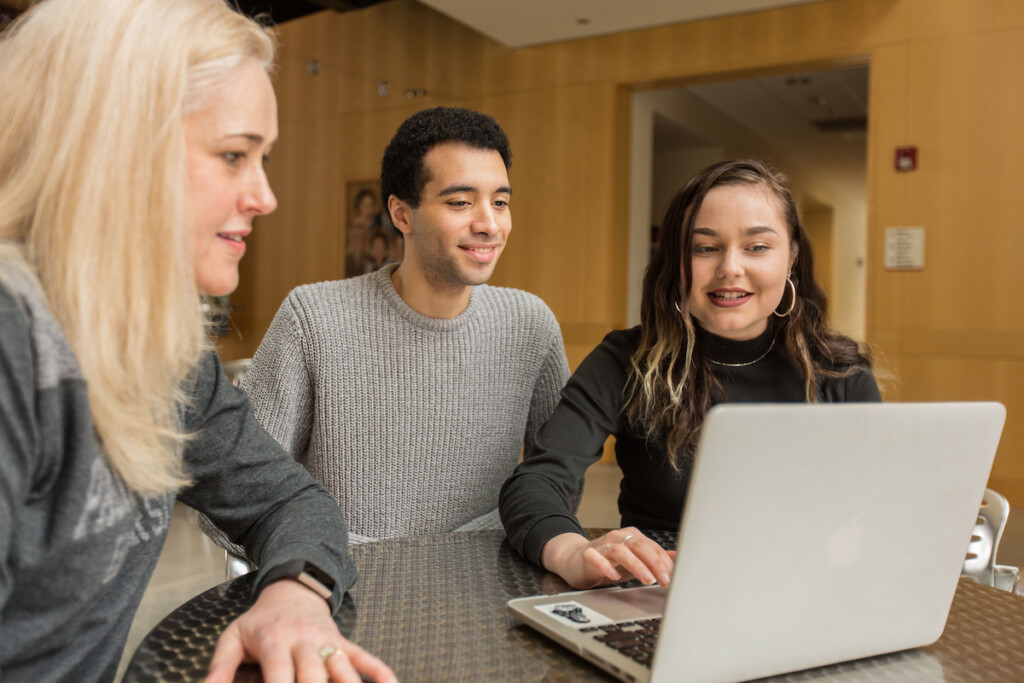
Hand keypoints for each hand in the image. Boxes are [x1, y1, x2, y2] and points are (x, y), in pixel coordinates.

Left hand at [205, 578, 396, 682]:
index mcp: (275, 641)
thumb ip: (218, 668)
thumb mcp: (233, 637)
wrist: (292, 587)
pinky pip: (365, 658)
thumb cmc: (261, 619)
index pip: (279, 675)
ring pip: (342, 669)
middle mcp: (304, 642)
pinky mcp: (343, 643)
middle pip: (313, 677)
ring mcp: (327, 643)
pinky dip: (380, 672)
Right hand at [540, 528, 674, 589]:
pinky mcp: (587, 555)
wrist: (576, 560)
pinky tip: (614, 577)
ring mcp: (603, 545)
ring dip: (636, 564)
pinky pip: (596, 558)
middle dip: (655, 563)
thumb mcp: (636, 560)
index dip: (664, 562)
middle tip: (664, 580)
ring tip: (647, 579)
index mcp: (633, 538)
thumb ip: (656, 558)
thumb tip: (679, 558)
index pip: (653, 548)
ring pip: (621, 550)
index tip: (673, 577)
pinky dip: (606, 566)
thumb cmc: (609, 561)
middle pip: (640, 546)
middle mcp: (619, 538)